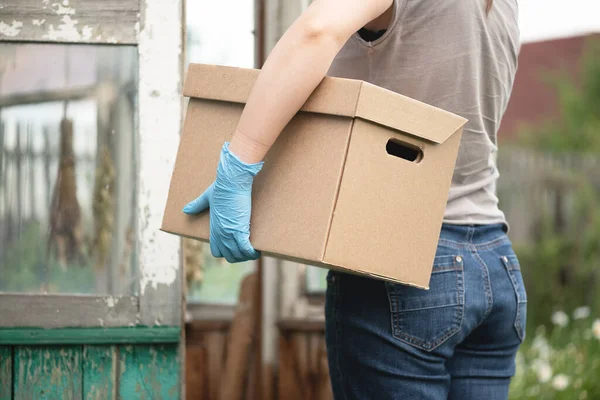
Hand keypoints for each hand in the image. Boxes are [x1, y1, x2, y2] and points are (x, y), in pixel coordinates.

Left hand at [183, 142, 262, 262]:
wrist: (231, 181)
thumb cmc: (221, 187)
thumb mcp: (207, 198)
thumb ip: (197, 205)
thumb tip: (185, 210)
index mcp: (214, 228)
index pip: (217, 252)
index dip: (226, 252)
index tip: (235, 248)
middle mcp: (221, 234)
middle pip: (229, 256)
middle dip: (239, 256)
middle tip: (247, 250)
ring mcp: (229, 233)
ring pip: (238, 255)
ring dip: (247, 255)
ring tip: (254, 251)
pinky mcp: (240, 229)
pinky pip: (246, 249)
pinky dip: (252, 252)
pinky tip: (257, 250)